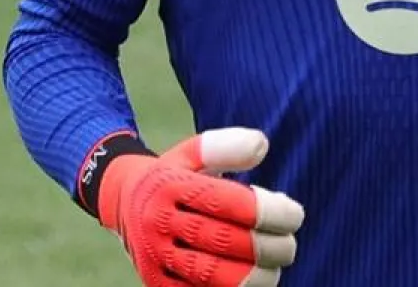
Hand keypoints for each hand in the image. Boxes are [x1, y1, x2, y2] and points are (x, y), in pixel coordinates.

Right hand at [99, 128, 304, 286]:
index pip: (225, 201)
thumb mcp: (193, 153)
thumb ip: (225, 146)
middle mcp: (157, 220)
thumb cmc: (174, 175)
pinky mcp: (154, 282)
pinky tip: (251, 284)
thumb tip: (261, 144)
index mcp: (170, 184)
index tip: (295, 216)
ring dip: (250, 277)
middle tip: (289, 246)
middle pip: (220, 240)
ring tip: (275, 271)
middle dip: (264, 247)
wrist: (122, 202)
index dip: (266, 212)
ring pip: (208, 273)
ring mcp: (154, 255)